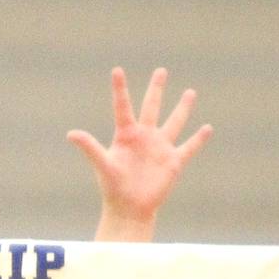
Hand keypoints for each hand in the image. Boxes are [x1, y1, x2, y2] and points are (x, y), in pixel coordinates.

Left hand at [69, 67, 211, 239]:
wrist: (130, 208)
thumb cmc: (113, 187)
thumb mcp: (102, 165)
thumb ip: (90, 147)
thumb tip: (71, 134)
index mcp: (126, 134)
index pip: (123, 106)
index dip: (120, 88)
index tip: (117, 70)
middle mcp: (144, 136)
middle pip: (152, 107)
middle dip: (156, 89)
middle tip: (161, 71)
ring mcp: (160, 148)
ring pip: (174, 122)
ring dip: (183, 108)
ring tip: (190, 92)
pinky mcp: (174, 162)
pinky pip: (189, 147)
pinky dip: (199, 139)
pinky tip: (208, 128)